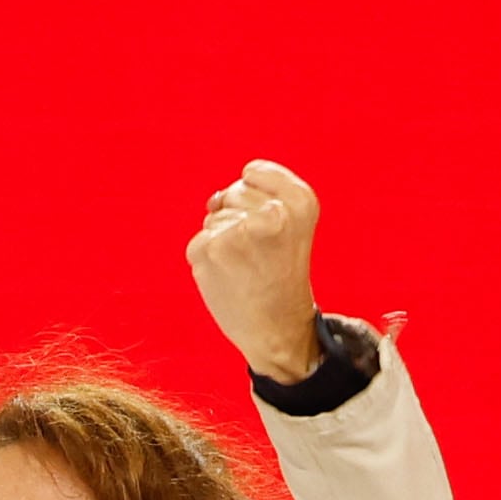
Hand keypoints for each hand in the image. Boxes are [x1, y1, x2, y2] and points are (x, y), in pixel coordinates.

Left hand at [186, 159, 323, 382]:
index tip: (274, 229)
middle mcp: (272, 214)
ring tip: (246, 268)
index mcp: (301, 203)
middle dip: (240, 219)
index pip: (254, 171)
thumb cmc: (282, 272)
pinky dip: (207, 258)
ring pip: (215, 217)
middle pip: (233, 193)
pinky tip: (228, 277)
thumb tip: (213, 199)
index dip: (257, 198)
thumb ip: (258, 195)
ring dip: (223, 241)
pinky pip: (199, 239)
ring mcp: (238, 231)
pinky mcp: (209, 249)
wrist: (277, 327)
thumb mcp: (292, 224)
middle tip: (261, 254)